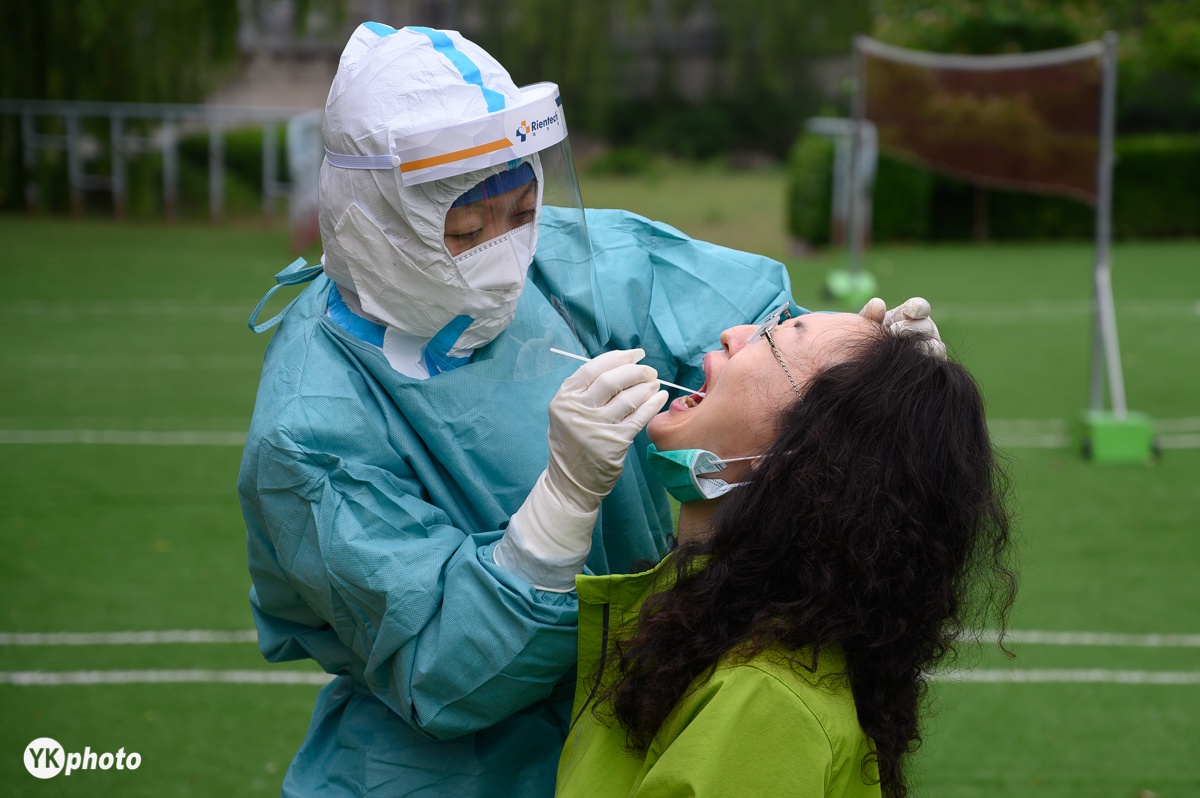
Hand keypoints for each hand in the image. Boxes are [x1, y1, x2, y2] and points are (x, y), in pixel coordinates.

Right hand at [493, 349, 666, 590]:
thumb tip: (622, 365)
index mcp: (564, 398)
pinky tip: (659, 398)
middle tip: (649, 370)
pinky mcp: (614, 444)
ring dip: (646, 387)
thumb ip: (586, 391)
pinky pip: (638, 418)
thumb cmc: (573, 442)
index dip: (618, 358)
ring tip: (654, 384)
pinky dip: (651, 405)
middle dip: (635, 370)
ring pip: (627, 398)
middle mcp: (577, 411)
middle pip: (611, 380)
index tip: (635, 354)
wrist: (570, 482)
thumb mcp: (568, 413)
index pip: (592, 368)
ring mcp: (595, 428)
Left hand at [859, 296, 946, 358]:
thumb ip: (870, 314)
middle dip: (910, 328)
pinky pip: (934, 362)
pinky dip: (924, 362)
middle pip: (927, 326)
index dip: (917, 308)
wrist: (870, 360)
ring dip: (922, 347)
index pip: (921, 307)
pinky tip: (908, 364)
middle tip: (893, 331)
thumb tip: (878, 304)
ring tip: (904, 349)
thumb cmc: (871, 336)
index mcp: (912, 314)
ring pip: (936, 346)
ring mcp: (931, 347)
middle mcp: (925, 329)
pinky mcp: (931, 364)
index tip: (909, 311)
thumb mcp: (868, 324)